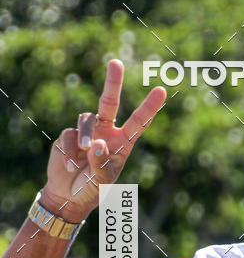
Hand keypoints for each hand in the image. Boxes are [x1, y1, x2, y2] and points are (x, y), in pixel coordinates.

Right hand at [41, 60, 165, 221]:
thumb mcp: (101, 181)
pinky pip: (70, 135)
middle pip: (109, 102)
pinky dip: (70, 150)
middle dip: (113, 82)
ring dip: (85, 136)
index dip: (149, 107)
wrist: (68, 195)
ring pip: (87, 119)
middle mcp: (106, 132)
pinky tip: (70, 165)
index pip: (138, 122)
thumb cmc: (92, 189)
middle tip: (116, 62)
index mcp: (122, 142)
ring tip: (84, 154)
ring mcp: (87, 132)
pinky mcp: (69, 135)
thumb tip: (95, 143)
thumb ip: (100, 163)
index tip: (161, 91)